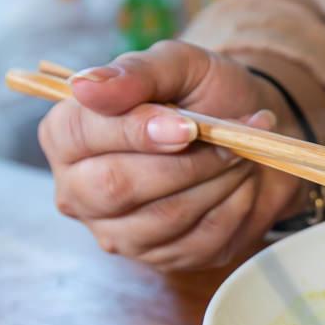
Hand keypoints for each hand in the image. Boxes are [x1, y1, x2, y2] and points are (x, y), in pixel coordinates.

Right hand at [37, 40, 304, 269]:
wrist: (257, 136)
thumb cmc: (205, 97)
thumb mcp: (179, 65)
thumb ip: (136, 72)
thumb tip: (85, 86)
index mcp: (67, 136)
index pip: (81, 136)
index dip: (135, 130)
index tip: (187, 125)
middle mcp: (80, 191)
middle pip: (115, 187)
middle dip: (184, 162)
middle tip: (229, 140)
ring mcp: (120, 233)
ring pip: (164, 216)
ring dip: (215, 181)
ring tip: (239, 154)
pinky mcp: (163, 259)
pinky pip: (201, 239)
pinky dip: (234, 205)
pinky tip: (239, 182)